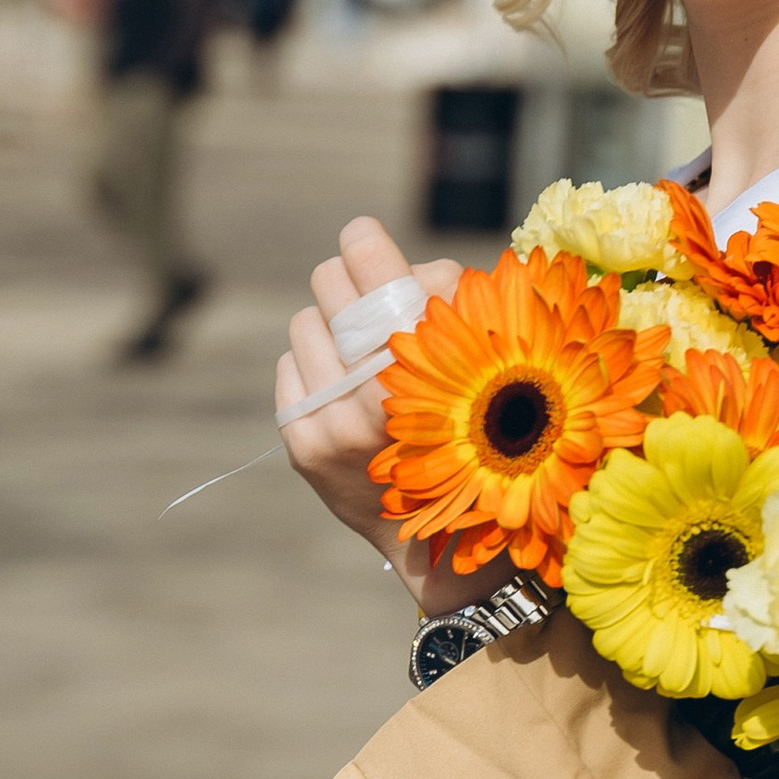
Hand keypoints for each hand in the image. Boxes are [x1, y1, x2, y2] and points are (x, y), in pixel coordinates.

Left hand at [277, 217, 473, 605]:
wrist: (447, 540)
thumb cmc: (481, 429)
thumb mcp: (488, 359)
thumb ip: (450, 299)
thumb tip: (399, 267)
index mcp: (430, 363)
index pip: (371, 265)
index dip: (364, 241)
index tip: (363, 238)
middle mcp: (375, 390)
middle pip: (328, 283)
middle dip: (348, 282)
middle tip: (367, 298)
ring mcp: (332, 421)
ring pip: (304, 323)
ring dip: (330, 330)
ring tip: (362, 357)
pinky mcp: (303, 444)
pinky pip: (289, 365)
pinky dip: (314, 368)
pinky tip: (346, 391)